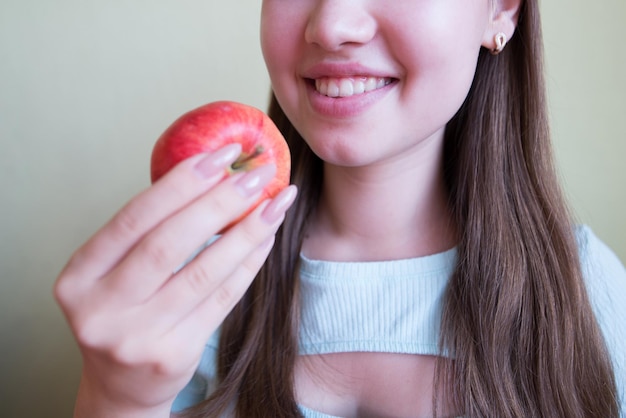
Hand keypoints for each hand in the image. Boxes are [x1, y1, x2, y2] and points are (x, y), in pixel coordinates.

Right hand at [54, 144, 296, 416]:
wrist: (122, 386)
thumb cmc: (123, 313)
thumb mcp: (114, 273)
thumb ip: (148, 232)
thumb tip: (212, 173)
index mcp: (79, 277)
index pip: (133, 219)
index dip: (180, 183)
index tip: (220, 155)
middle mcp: (101, 309)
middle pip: (168, 243)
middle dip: (219, 202)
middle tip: (256, 175)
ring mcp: (136, 337)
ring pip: (203, 272)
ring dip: (246, 231)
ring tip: (275, 203)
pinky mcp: (173, 356)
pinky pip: (222, 300)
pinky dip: (248, 263)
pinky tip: (266, 238)